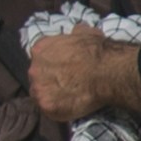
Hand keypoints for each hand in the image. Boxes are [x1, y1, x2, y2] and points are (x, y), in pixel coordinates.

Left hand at [25, 28, 140, 132]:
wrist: (106, 72)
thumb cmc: (97, 51)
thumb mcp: (86, 33)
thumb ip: (75, 33)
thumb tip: (77, 30)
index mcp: (40, 49)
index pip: (40, 57)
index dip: (52, 63)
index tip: (63, 68)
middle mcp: (33, 69)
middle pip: (37, 77)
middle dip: (49, 79)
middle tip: (68, 83)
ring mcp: (38, 89)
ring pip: (41, 95)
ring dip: (52, 96)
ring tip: (70, 97)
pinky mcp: (46, 106)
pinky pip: (50, 110)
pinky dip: (59, 110)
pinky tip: (71, 106)